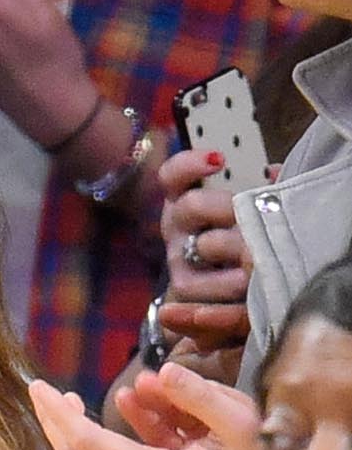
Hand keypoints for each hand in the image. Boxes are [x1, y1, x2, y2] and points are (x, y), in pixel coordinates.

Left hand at [28, 367, 266, 449]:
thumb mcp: (240, 424)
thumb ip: (197, 395)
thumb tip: (159, 371)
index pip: (84, 441)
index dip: (58, 413)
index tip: (38, 387)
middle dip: (56, 423)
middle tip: (49, 393)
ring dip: (71, 442)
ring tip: (74, 407)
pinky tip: (100, 434)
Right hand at [156, 146, 256, 353]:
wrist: (223, 283)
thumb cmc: (240, 232)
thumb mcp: (246, 201)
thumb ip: (256, 183)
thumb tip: (274, 174)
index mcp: (186, 196)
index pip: (173, 175)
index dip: (191, 165)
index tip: (219, 160)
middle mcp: (177, 226)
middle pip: (189, 206)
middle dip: (223, 205)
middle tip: (249, 210)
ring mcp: (178, 258)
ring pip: (202, 247)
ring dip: (235, 246)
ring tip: (259, 248)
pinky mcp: (185, 289)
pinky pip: (206, 287)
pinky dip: (234, 281)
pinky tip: (254, 278)